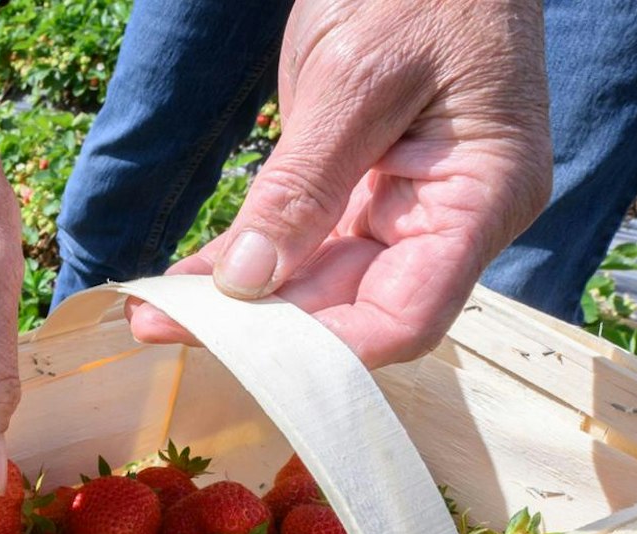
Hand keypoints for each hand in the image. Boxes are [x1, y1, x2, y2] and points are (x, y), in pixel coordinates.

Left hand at [130, 0, 550, 365]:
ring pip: (317, 284)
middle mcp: (448, 217)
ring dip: (240, 305)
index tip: (243, 356)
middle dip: (263, 331)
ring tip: (154, 316)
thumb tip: (249, 282)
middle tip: (167, 329)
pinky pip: (298, 241)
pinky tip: (179, 287)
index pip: (407, 317)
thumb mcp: (357, 74)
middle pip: (355, 310)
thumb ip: (305, 181)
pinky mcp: (358, 186)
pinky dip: (241, 262)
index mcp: (482, 196)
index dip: (328, 353)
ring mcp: (402, 205)